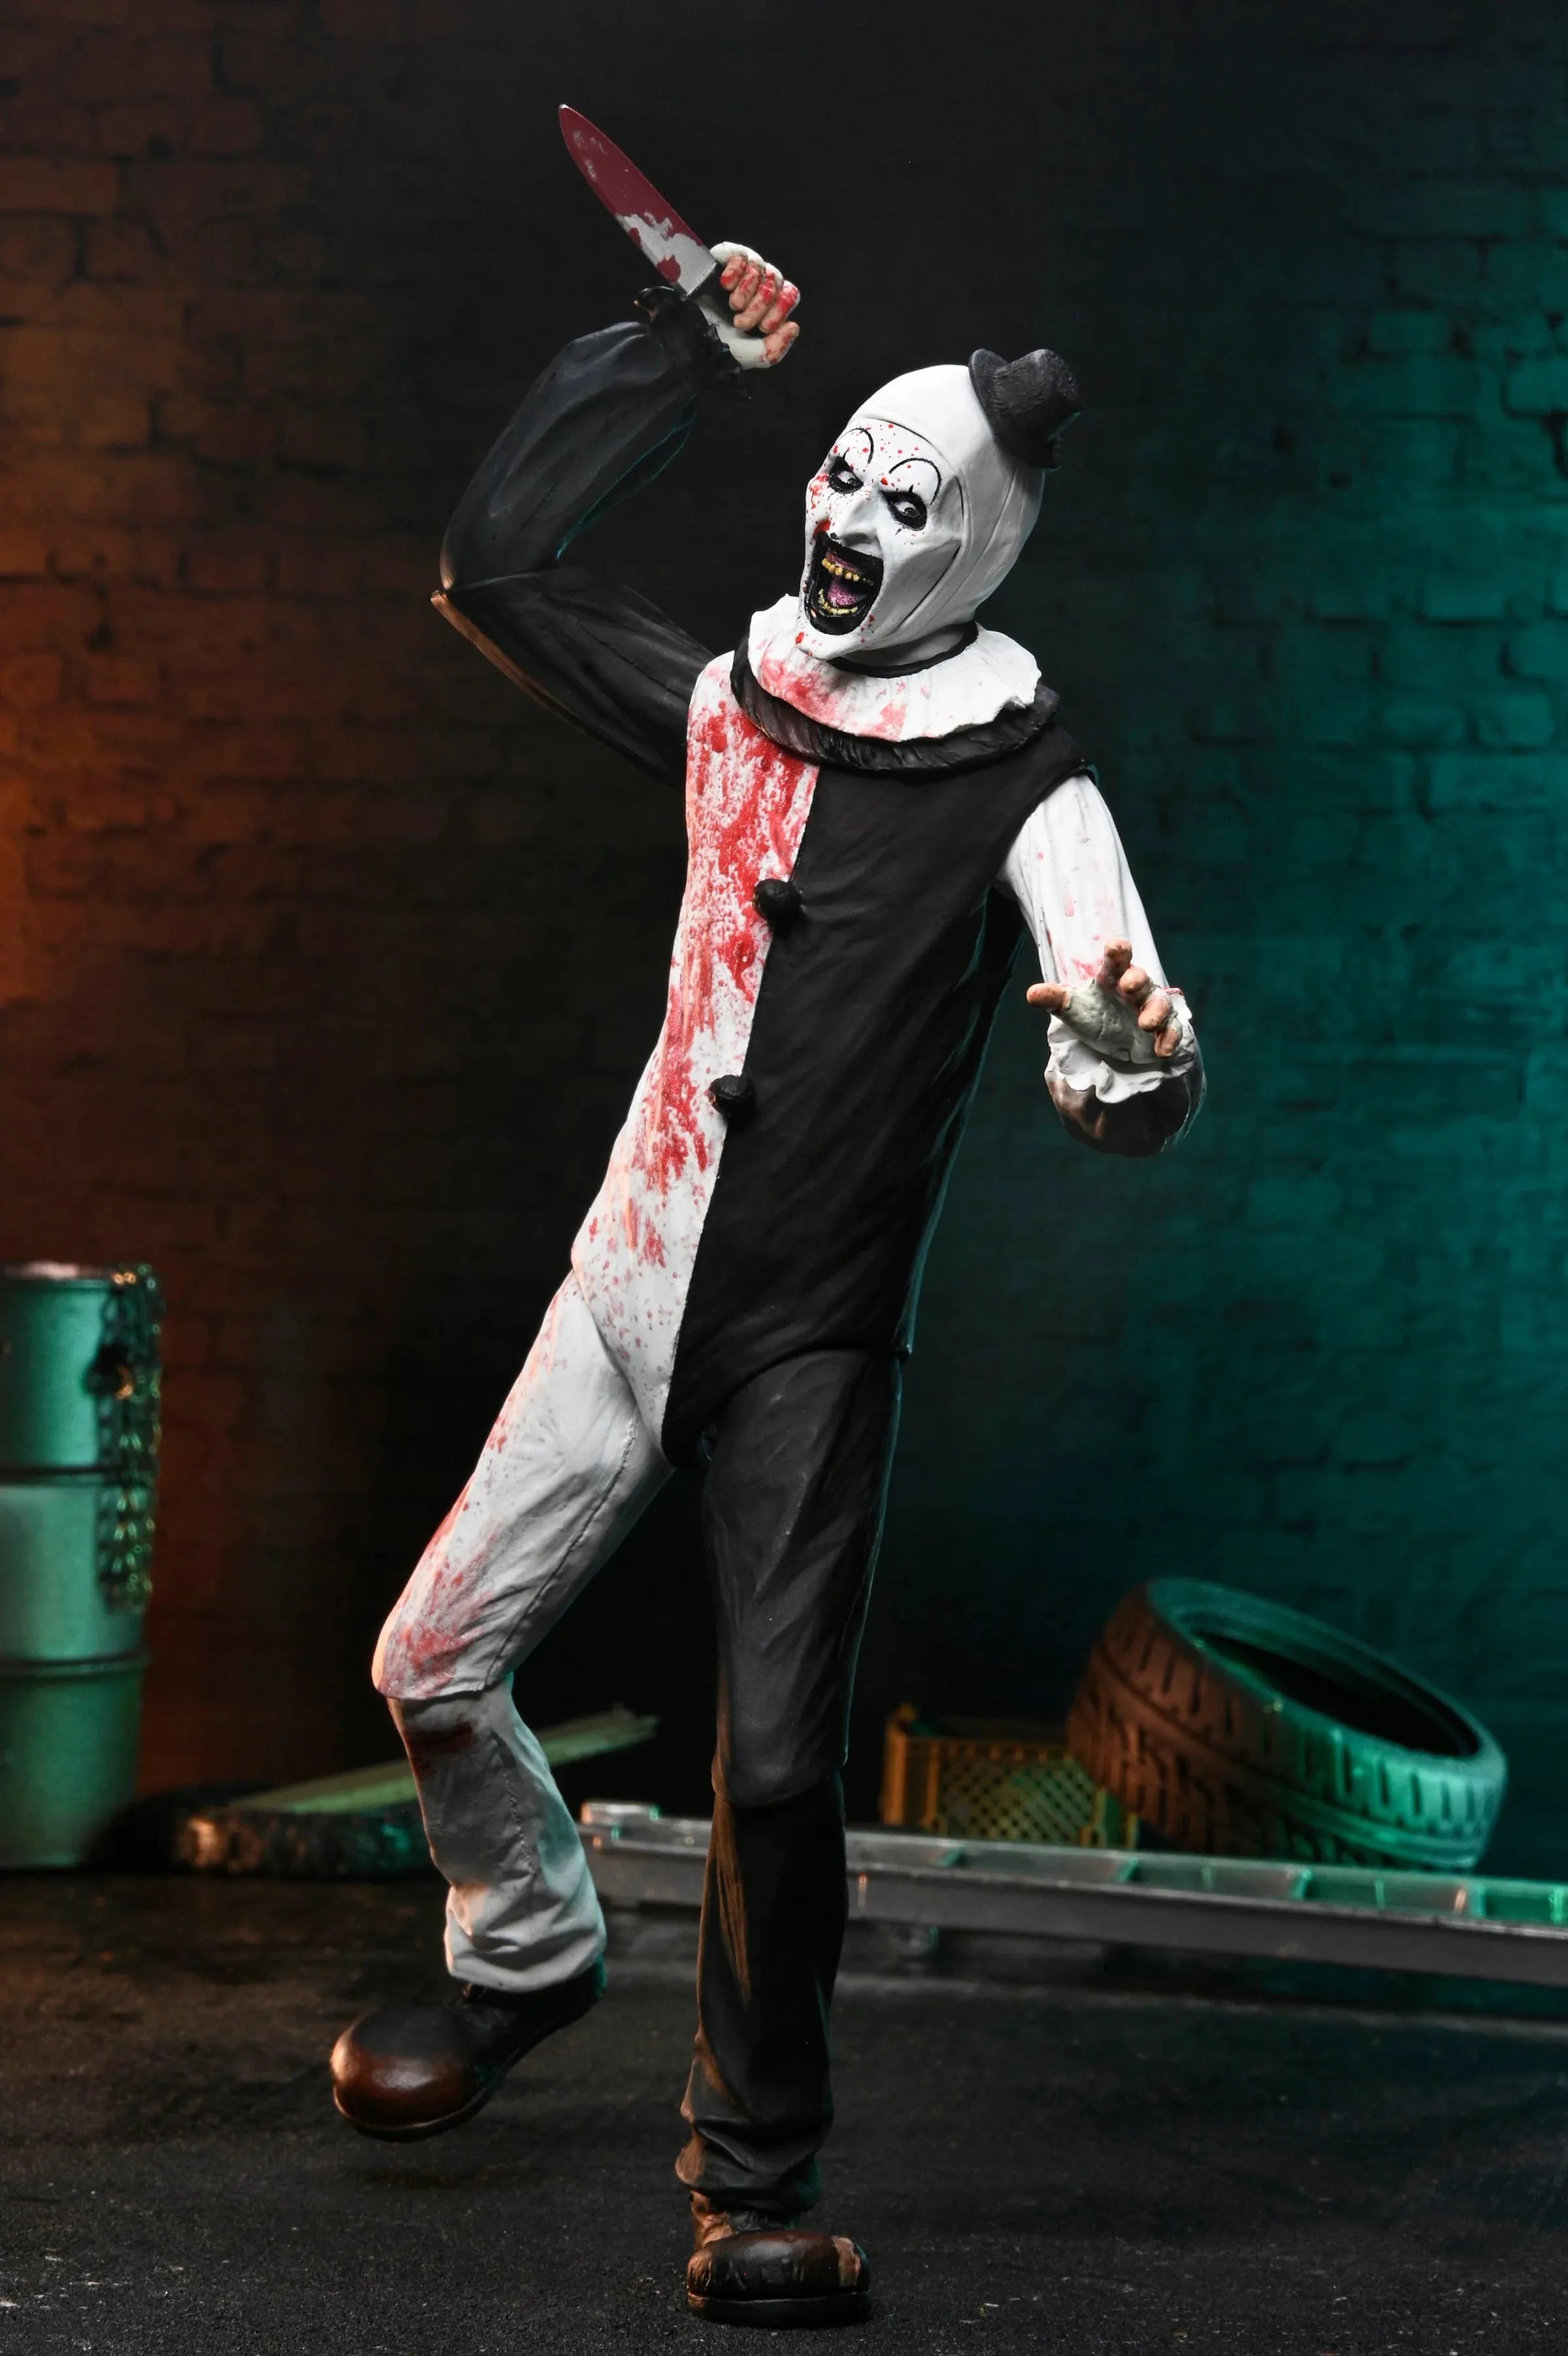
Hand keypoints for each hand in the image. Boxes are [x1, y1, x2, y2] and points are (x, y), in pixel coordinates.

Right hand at [701, 243, 799, 368]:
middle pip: (776, 282)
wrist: (691, 333)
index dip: (779, 310)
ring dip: (747, 292)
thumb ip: (776, 347)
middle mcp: (761, 285)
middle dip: (760, 306)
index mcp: (771, 306)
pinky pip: (742, 256)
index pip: (790, 295)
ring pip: (760, 269)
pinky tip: (725, 286)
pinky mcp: (729, 258)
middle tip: (741, 322)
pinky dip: (736, 272)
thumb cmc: (722, 345)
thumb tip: (794, 326)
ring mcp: (746, 270)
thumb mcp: (752, 356)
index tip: (762, 327)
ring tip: (732, 305)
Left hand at [1026, 938, 1183, 1063]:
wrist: (1113, 1042)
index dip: (1118, 951)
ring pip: (1160, 1003)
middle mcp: (1134, 989)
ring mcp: (1151, 1007)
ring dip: (1155, 1012)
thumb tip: (1031, 994)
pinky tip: (1162, 1050)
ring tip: (1145, 1025)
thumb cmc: (1094, 1015)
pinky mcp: (1163, 1028)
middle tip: (1130, 985)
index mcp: (1112, 978)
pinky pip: (1172, 1029)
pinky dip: (1169, 1038)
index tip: (1115, 947)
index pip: (1117, 959)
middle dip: (1138, 980)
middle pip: (1141, 978)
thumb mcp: (1072, 1009)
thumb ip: (1055, 999)